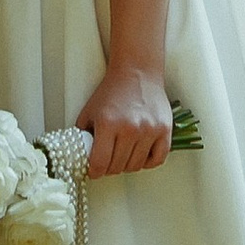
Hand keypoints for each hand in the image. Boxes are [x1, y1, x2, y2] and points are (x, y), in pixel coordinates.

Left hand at [77, 62, 172, 177]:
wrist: (137, 72)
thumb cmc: (112, 91)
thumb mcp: (89, 111)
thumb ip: (82, 135)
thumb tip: (79, 158)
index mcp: (108, 123)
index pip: (100, 163)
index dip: (94, 172)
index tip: (94, 171)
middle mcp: (130, 128)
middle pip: (117, 167)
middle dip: (109, 168)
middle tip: (108, 161)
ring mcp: (149, 130)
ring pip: (136, 166)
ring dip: (127, 165)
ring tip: (122, 155)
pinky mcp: (164, 130)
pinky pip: (157, 159)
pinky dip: (147, 162)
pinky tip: (140, 154)